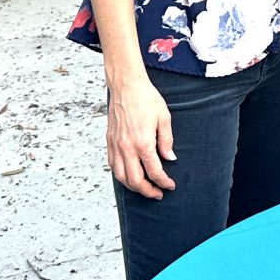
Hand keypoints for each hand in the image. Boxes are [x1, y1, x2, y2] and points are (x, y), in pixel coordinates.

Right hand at [107, 72, 176, 198]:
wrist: (126, 85)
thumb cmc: (146, 98)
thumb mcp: (164, 118)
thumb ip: (166, 141)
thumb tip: (170, 158)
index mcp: (143, 142)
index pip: (154, 171)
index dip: (163, 182)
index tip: (170, 185)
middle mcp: (127, 147)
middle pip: (136, 180)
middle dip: (148, 191)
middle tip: (158, 194)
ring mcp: (116, 146)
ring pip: (121, 177)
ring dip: (133, 187)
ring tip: (144, 188)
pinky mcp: (109, 142)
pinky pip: (113, 166)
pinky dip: (121, 176)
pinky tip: (129, 175)